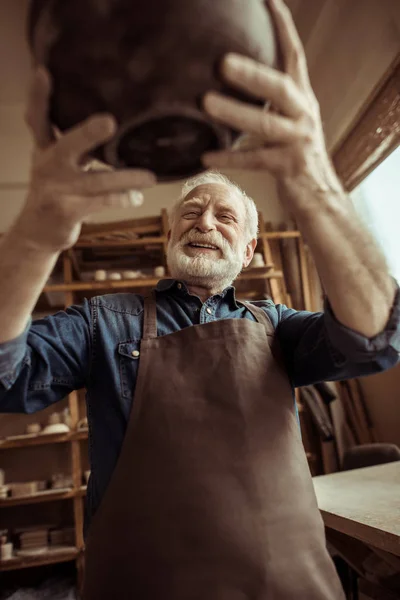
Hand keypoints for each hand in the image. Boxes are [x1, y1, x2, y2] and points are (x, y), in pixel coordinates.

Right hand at [15, 67, 156, 251]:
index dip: (39, 96)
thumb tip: (114, 118)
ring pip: (97, 181)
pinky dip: (123, 199)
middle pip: (67, 145)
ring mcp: (57, 190)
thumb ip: (76, 143)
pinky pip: (102, 202)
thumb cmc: (56, 190)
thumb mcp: (57, 162)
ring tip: (150, 177)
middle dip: (87, 133)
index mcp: (45, 148)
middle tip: (110, 121)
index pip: (38, 118)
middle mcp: (48, 165)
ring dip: (127, 178)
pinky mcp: (68, 211)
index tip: (44, 73)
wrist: (38, 231)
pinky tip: (136, 197)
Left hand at [202, 0, 341, 204]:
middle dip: (252, 73)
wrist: (321, 196)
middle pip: (279, 87)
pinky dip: (229, 158)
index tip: (269, 0)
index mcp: (302, 99)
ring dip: (234, 113)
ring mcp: (298, 141)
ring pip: (265, 123)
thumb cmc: (295, 157)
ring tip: (205, 103)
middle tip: (222, 63)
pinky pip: (255, 160)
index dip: (283, 27)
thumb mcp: (287, 122)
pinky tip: (206, 157)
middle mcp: (304, 115)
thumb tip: (230, 84)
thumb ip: (269, 103)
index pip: (294, 56)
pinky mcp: (289, 167)